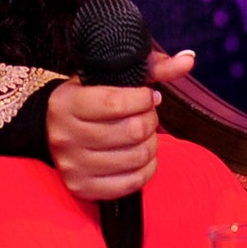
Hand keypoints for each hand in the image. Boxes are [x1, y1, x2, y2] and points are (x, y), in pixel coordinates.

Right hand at [46, 49, 195, 201]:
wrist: (57, 130)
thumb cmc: (91, 99)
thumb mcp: (113, 77)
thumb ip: (153, 67)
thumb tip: (189, 59)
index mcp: (65, 103)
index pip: (115, 103)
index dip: (142, 99)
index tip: (147, 96)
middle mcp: (64, 135)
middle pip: (131, 131)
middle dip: (150, 121)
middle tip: (146, 115)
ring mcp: (72, 165)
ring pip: (136, 158)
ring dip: (150, 144)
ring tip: (143, 135)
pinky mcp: (82, 188)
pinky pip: (132, 183)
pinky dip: (146, 168)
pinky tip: (141, 156)